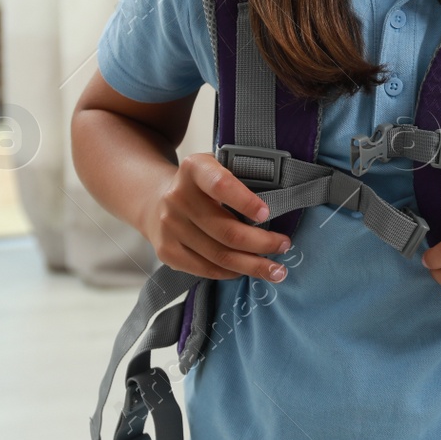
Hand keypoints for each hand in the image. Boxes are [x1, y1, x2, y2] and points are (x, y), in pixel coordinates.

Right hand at [142, 152, 291, 282]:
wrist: (156, 200)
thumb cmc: (201, 184)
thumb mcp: (217, 167)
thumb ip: (241, 178)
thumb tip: (281, 202)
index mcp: (194, 169)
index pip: (221, 185)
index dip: (245, 201)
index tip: (267, 214)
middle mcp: (177, 197)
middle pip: (226, 230)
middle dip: (262, 243)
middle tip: (285, 246)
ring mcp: (169, 226)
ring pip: (219, 255)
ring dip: (252, 265)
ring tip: (276, 270)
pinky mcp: (166, 251)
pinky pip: (205, 268)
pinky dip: (231, 272)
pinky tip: (247, 271)